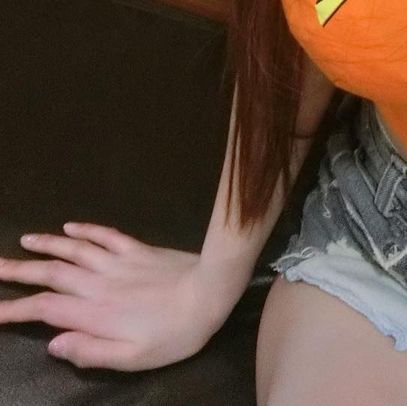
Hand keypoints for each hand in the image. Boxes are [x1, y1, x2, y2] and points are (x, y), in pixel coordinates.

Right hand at [0, 223, 243, 369]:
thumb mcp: (132, 358)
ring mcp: (117, 262)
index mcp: (94, 313)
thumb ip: (90, 351)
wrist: (210, 291)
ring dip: (46, 244)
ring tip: (23, 241)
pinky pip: (104, 235)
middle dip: (19, 271)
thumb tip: (52, 343)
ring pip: (73, 249)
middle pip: (51, 274)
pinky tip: (70, 225)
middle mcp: (98, 284)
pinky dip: (85, 229)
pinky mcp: (136, 248)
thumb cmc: (174, 334)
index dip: (15, 309)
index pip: (44, 309)